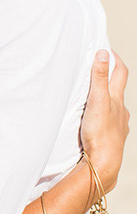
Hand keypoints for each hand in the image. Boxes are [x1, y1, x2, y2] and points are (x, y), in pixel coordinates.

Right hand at [81, 50, 128, 192]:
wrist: (103, 163)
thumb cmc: (100, 132)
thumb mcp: (97, 100)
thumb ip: (99, 77)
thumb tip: (104, 53)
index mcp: (117, 99)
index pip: (120, 73)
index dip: (115, 60)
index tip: (106, 50)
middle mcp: (121, 111)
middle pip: (117, 89)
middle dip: (109, 77)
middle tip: (97, 68)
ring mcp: (118, 125)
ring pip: (114, 107)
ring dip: (106, 99)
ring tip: (92, 97)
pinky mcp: (112, 138)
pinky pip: (109, 122)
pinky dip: (103, 116)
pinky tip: (94, 121)